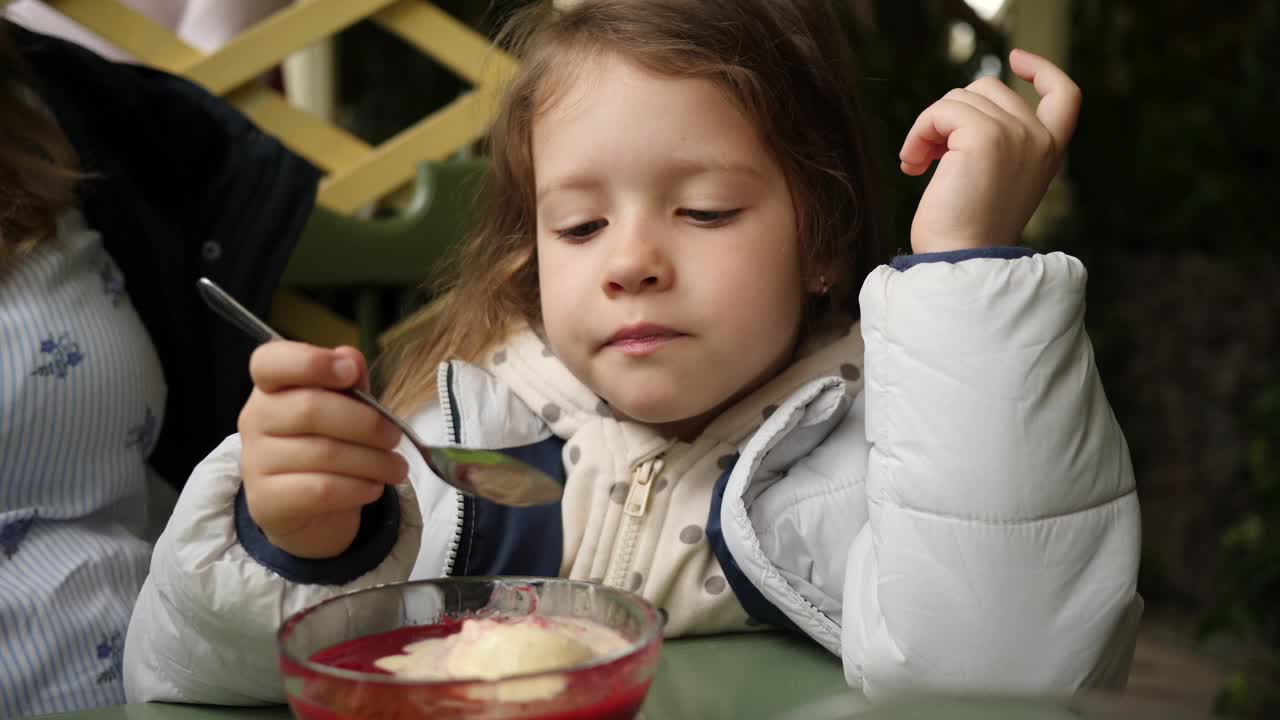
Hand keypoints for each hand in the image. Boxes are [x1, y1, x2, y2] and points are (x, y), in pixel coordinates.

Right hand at [237, 342, 406, 558]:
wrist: (312, 512)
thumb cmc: (329, 447)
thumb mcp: (345, 409)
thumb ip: (349, 383)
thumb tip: (350, 356)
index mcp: (271, 388)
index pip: (270, 362)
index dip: (310, 362)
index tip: (350, 373)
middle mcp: (255, 420)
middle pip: (309, 408)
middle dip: (366, 423)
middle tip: (394, 436)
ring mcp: (256, 462)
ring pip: (322, 453)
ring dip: (373, 461)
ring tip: (396, 467)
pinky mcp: (267, 502)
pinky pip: (321, 490)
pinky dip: (357, 488)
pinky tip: (374, 488)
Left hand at [901, 48, 1080, 253]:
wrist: (961, 263)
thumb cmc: (966, 232)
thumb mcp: (993, 181)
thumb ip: (995, 143)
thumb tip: (958, 111)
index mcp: (1048, 152)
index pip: (1065, 95)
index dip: (1043, 69)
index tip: (1016, 60)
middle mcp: (1039, 140)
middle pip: (987, 89)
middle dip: (951, 114)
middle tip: (928, 153)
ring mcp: (1015, 135)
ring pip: (959, 97)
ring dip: (928, 126)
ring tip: (917, 162)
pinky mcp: (985, 137)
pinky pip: (940, 112)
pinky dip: (918, 132)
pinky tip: (912, 165)